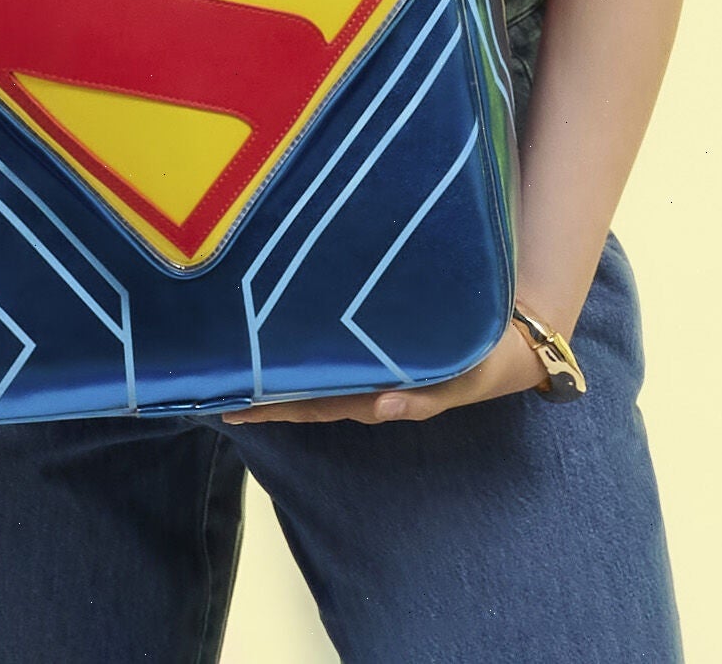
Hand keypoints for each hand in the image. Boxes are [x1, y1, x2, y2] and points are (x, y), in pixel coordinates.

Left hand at [221, 315, 548, 425]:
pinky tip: (276, 313)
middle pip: (300, 383)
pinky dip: (302, 329)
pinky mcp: (377, 330)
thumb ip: (428, 396)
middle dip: (257, 381)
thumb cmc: (486, 361)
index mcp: (377, 392)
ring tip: (229, 344)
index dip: (271, 404)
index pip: (312, 402)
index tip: (228, 403)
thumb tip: (385, 408)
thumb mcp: (465, 379)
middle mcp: (364, 375)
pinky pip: (332, 334)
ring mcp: (369, 353)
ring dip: (274, 356)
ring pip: (312, 359)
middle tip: (205, 372)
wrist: (516, 338)